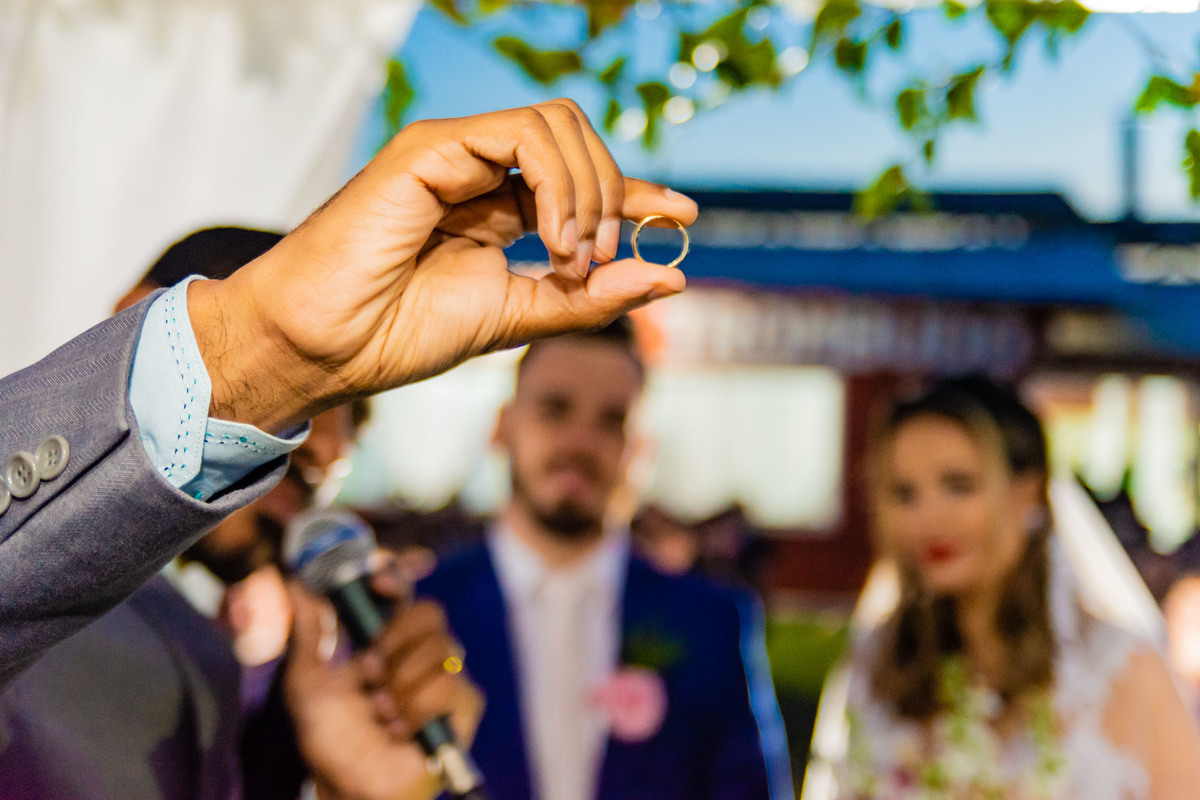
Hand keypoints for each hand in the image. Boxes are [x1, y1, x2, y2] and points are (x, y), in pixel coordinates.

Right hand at [189, 99, 697, 432]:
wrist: (324, 346)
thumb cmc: (397, 334)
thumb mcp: (516, 318)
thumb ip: (588, 299)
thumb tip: (670, 277)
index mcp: (494, 212)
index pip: (582, 184)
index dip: (638, 192)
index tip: (685, 216)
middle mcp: (478, 175)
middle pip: (579, 143)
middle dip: (615, 194)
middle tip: (600, 259)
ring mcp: (454, 155)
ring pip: (558, 126)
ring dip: (589, 190)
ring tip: (573, 254)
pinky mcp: (431, 147)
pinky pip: (523, 134)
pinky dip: (557, 181)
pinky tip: (554, 235)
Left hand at [284, 581, 481, 799]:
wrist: (347, 786)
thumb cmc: (331, 739)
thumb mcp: (308, 682)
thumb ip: (308, 633)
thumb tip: (297, 584)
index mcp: (386, 638)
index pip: (403, 591)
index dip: (397, 576)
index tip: (378, 583)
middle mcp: (420, 651)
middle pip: (430, 612)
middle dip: (395, 638)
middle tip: (368, 671)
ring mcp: (445, 676)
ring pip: (441, 649)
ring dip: (401, 682)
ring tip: (380, 711)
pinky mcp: (464, 707)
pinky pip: (451, 686)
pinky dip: (417, 708)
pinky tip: (398, 729)